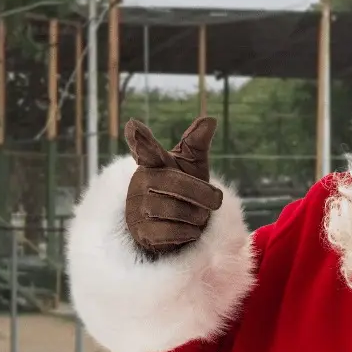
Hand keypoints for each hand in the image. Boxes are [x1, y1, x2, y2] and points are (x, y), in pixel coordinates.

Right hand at [124, 116, 224, 254]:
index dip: (141, 140)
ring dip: (196, 215)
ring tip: (199, 215)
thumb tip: (210, 119)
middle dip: (202, 194)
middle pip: (175, 184)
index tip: (134, 126)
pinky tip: (191, 230)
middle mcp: (141, 182)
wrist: (174, 226)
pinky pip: (170, 232)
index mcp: (153, 163)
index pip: (146, 149)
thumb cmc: (183, 189)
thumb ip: (196, 143)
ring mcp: (137, 208)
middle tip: (217, 199)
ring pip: (174, 210)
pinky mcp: (141, 232)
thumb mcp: (191, 166)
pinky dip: (188, 232)